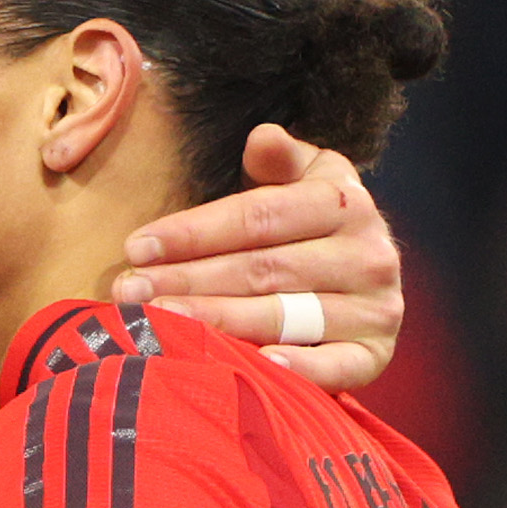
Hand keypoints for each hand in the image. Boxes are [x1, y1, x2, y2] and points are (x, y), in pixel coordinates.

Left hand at [111, 124, 403, 389]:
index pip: (257, 217)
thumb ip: (279, 161)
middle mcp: (369, 255)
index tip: (136, 247)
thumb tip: (262, 137)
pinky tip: (253, 366)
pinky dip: (298, 370)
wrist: (363, 284)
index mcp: (347, 203)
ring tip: (161, 324)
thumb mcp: (301, 181)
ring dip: (217, 321)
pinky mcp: (377, 355)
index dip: (193, 232)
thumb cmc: (308, 228)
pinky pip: (336, 366)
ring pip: (284, 316)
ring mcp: (376, 308)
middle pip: (262, 269)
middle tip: (130, 291)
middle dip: (188, 280)